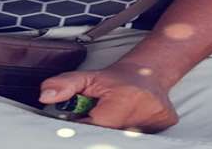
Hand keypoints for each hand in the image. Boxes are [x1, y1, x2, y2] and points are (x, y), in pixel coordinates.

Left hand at [39, 62, 178, 132]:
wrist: (149, 72)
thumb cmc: (115, 79)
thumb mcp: (87, 77)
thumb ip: (64, 85)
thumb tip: (45, 97)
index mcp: (122, 100)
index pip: (95, 128)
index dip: (85, 128)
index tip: (84, 121)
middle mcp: (143, 112)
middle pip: (111, 137)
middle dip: (101, 132)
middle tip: (100, 118)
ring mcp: (157, 121)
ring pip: (127, 139)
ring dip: (116, 133)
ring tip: (116, 117)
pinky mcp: (166, 125)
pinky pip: (143, 139)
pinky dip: (132, 135)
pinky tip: (131, 122)